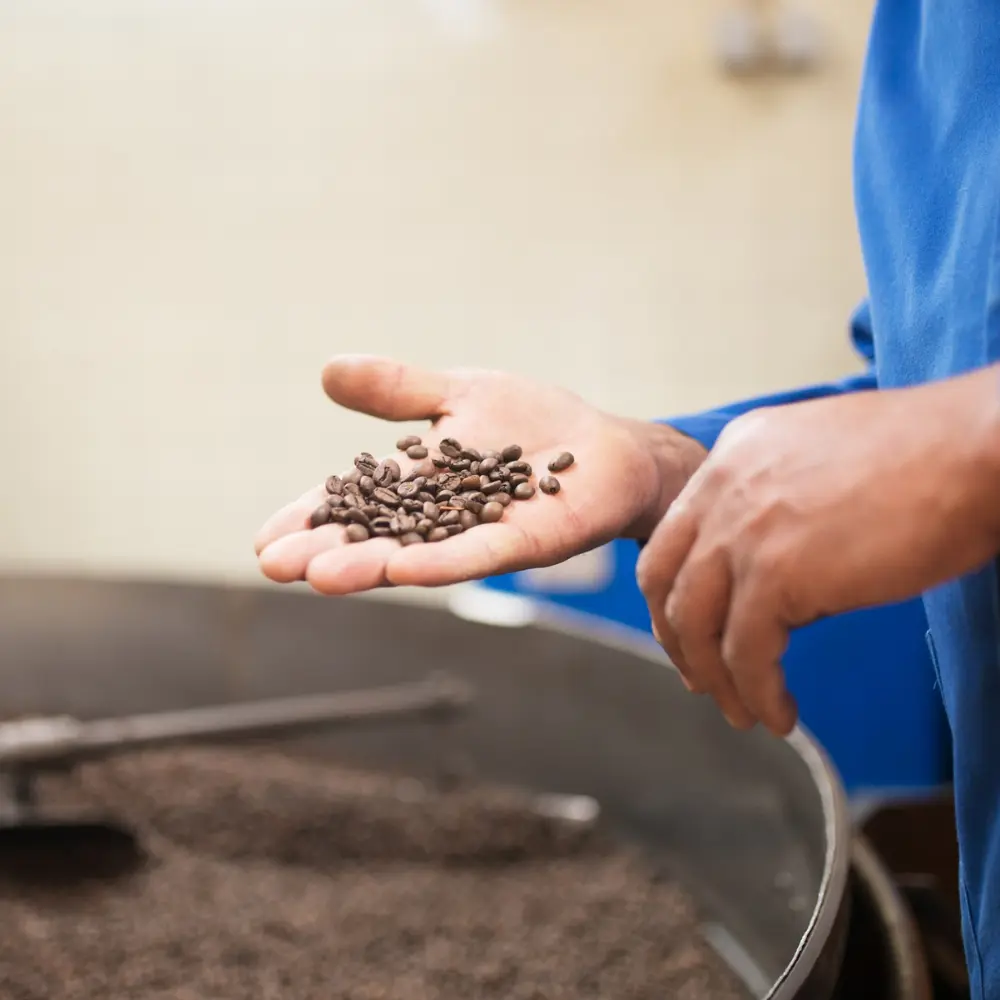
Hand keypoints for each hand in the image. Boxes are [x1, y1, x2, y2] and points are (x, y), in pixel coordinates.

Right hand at [256, 356, 705, 593]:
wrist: (606, 446)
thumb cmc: (532, 421)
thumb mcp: (457, 393)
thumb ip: (397, 389)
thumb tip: (327, 369)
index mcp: (418, 482)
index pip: (352, 502)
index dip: (310, 519)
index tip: (263, 542)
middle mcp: (441, 516)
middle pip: (374, 536)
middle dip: (326, 550)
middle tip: (275, 567)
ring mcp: (481, 533)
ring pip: (417, 553)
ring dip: (370, 566)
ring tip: (322, 576)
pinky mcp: (526, 541)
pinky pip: (479, 556)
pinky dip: (442, 562)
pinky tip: (404, 572)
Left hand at [637, 366, 999, 735]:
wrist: (974, 450)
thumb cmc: (926, 458)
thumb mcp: (821, 463)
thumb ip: (778, 505)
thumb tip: (776, 571)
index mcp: (733, 455)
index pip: (675, 533)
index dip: (676, 590)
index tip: (693, 630)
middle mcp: (723, 486)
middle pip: (663, 578)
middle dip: (677, 638)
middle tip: (700, 678)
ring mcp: (743, 528)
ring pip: (696, 623)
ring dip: (715, 678)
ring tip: (743, 711)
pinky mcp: (776, 573)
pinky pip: (745, 654)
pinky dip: (758, 693)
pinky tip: (780, 714)